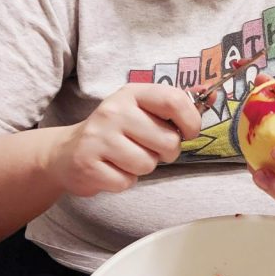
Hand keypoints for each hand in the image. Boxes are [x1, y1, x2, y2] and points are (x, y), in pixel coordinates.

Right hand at [48, 84, 202, 196]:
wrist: (67, 152)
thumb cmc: (115, 133)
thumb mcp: (139, 111)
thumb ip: (169, 110)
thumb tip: (208, 107)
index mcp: (132, 93)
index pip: (174, 100)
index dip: (191, 121)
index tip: (188, 133)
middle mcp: (114, 110)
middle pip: (167, 141)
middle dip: (166, 153)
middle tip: (149, 149)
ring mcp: (99, 137)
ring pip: (147, 165)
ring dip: (143, 168)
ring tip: (126, 159)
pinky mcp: (88, 164)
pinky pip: (126, 182)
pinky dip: (123, 182)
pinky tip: (111, 169)